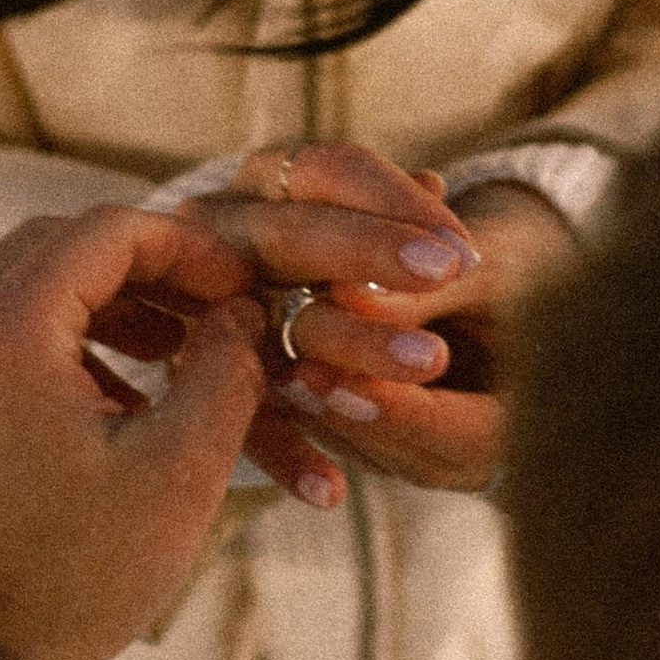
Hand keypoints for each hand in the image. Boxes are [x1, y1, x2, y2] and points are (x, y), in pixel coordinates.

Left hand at [0, 207, 268, 659]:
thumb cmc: (77, 578)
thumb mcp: (181, 470)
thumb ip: (224, 368)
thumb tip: (242, 312)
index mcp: (4, 331)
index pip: (107, 232)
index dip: (189, 247)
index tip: (243, 282)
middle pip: (58, 245)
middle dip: (146, 267)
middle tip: (214, 306)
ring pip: (23, 287)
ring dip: (105, 302)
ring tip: (179, 348)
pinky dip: (63, 341)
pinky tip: (121, 396)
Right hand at [141, 142, 486, 508]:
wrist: (371, 328)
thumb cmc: (422, 269)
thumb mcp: (440, 252)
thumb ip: (432, 255)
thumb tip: (424, 274)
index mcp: (279, 179)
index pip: (330, 169)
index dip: (393, 205)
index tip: (458, 252)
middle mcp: (227, 229)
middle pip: (287, 235)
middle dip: (364, 258)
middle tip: (444, 282)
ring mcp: (205, 302)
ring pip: (264, 323)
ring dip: (342, 354)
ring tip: (421, 370)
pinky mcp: (201, 376)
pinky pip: (237, 414)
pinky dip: (282, 452)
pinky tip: (330, 490)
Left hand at [270, 180, 576, 498]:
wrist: (520, 283)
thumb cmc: (522, 267)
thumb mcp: (489, 270)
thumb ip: (426, 289)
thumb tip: (348, 293)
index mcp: (523, 428)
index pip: (460, 435)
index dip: (402, 411)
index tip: (351, 381)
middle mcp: (470, 460)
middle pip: (404, 452)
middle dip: (350, 411)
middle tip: (299, 374)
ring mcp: (422, 456)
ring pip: (364, 447)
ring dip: (321, 409)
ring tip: (276, 368)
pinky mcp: (383, 439)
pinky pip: (344, 432)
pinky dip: (313, 401)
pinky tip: (271, 366)